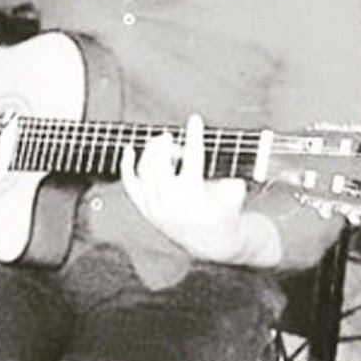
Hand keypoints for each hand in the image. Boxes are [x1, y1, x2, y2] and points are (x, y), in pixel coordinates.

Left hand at [121, 114, 279, 264]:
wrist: (213, 241)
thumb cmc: (226, 208)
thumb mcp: (233, 185)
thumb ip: (222, 165)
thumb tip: (206, 145)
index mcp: (194, 193)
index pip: (193, 156)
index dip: (195, 135)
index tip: (195, 119)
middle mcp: (170, 201)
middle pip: (160, 160)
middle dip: (165, 144)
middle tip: (172, 137)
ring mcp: (155, 207)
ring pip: (145, 170)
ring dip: (153, 152)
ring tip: (165, 146)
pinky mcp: (147, 210)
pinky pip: (131, 185)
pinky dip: (127, 166)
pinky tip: (128, 149)